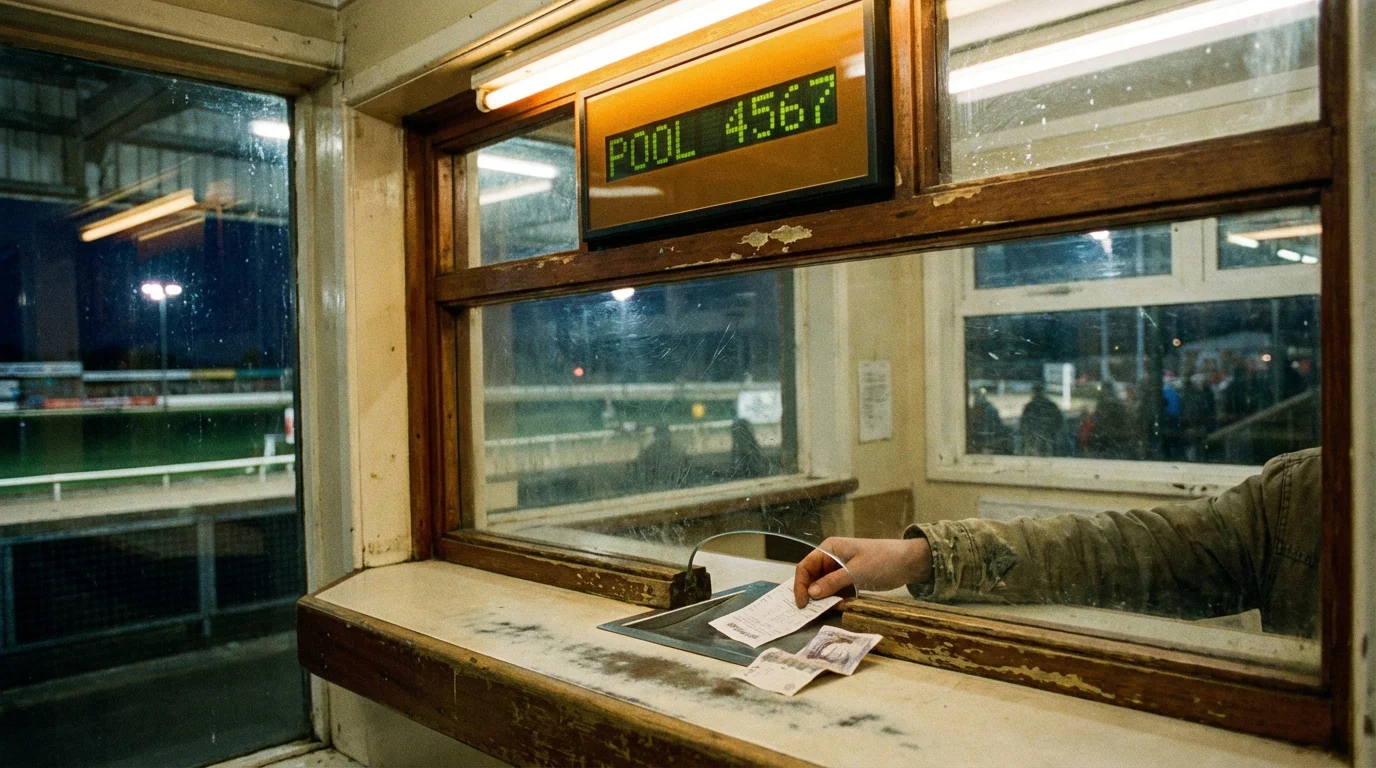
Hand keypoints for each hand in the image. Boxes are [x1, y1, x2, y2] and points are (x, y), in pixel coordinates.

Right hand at [793, 536, 933, 608]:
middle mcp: (831, 558)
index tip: (802, 604)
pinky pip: (835, 592)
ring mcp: (840, 570)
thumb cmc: (883, 560)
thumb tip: (811, 594)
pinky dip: (835, 600)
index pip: (805, 567)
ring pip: (823, 587)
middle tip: (811, 612)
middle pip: (812, 578)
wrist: (909, 562)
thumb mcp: (856, 571)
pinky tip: (839, 607)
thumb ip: (833, 582)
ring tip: (826, 611)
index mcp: (829, 549)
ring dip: (823, 599)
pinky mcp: (849, 580)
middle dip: (810, 594)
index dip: (800, 585)